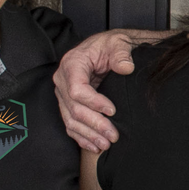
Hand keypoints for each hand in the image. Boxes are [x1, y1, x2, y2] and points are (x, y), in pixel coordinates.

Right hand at [56, 29, 164, 150]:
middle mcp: (63, 80)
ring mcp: (63, 94)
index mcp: (72, 63)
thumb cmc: (111, 46)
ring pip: (70, 120)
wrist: (106, 49)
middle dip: (94, 124)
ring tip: (106, 144)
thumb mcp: (119, 43)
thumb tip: (126, 68)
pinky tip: (94, 146)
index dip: (94, 103)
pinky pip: (70, 124)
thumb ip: (122, 54)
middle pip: (74, 108)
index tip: (113, 110)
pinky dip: (81, 137)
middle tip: (113, 135)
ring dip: (88, 135)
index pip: (77, 89)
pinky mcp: (67, 104)